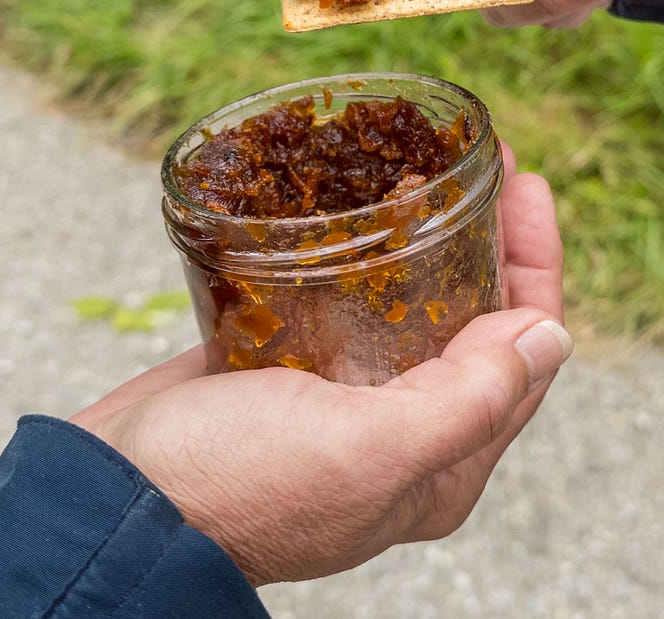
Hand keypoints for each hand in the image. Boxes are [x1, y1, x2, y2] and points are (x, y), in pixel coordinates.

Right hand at [70, 152, 567, 585]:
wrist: (113, 502)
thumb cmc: (238, 488)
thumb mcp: (369, 451)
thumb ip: (468, 400)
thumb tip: (550, 336)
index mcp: (440, 464)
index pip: (522, 358)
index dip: (535, 266)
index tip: (527, 185)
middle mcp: (402, 433)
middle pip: (472, 322)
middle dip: (488, 240)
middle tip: (484, 161)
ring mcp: (341, 398)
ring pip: (407, 306)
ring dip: (426, 237)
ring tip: (424, 168)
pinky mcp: (283, 367)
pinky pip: (340, 300)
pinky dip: (355, 251)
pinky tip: (352, 203)